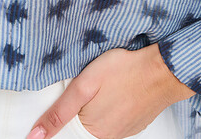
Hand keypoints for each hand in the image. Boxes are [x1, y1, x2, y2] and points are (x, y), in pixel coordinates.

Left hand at [25, 42, 195, 138]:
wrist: (165, 69)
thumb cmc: (126, 70)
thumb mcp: (85, 84)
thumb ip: (60, 110)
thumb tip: (35, 136)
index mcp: (93, 132)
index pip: (67, 133)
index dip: (64, 117)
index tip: (76, 98)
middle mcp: (109, 137)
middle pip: (84, 128)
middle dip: (82, 111)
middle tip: (93, 87)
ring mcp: (125, 131)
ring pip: (101, 124)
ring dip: (98, 109)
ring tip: (107, 85)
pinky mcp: (137, 122)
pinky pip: (117, 120)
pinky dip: (114, 107)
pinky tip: (119, 90)